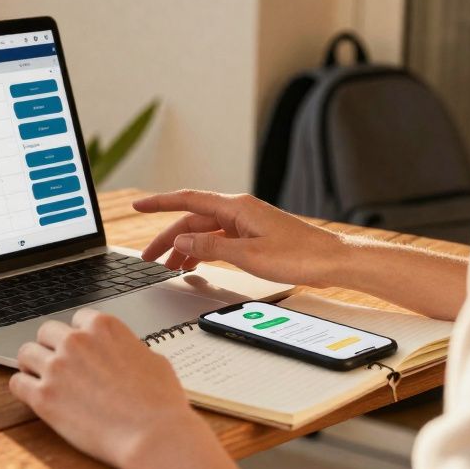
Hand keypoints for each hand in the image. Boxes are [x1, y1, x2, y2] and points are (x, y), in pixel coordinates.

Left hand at [9, 309, 202, 468]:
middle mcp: (76, 341)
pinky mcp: (44, 396)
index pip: (77, 318)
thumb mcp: (153, 360)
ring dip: (32, 365)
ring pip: (26, 353)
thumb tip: (124, 353)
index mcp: (104, 327)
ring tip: (39, 378)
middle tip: (57, 364)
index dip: (78, 335)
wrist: (153, 435)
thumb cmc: (160, 402)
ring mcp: (57, 367)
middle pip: (47, 332)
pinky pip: (17, 383)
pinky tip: (32, 395)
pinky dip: (23, 388)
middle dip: (52, 347)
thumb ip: (129, 349)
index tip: (78, 349)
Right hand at [133, 189, 344, 285]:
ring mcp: (246, 224)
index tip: (137, 206)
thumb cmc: (299, 256)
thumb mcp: (248, 255)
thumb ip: (211, 248)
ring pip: (205, 233)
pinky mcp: (254, 237)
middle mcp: (239, 211)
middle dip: (168, 239)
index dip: (159, 203)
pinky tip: (195, 265)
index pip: (188, 200)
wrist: (332, 261)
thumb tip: (181, 242)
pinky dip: (204, 252)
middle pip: (193, 221)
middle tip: (148, 259)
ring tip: (168, 269)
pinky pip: (219, 241)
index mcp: (236, 207)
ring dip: (185, 249)